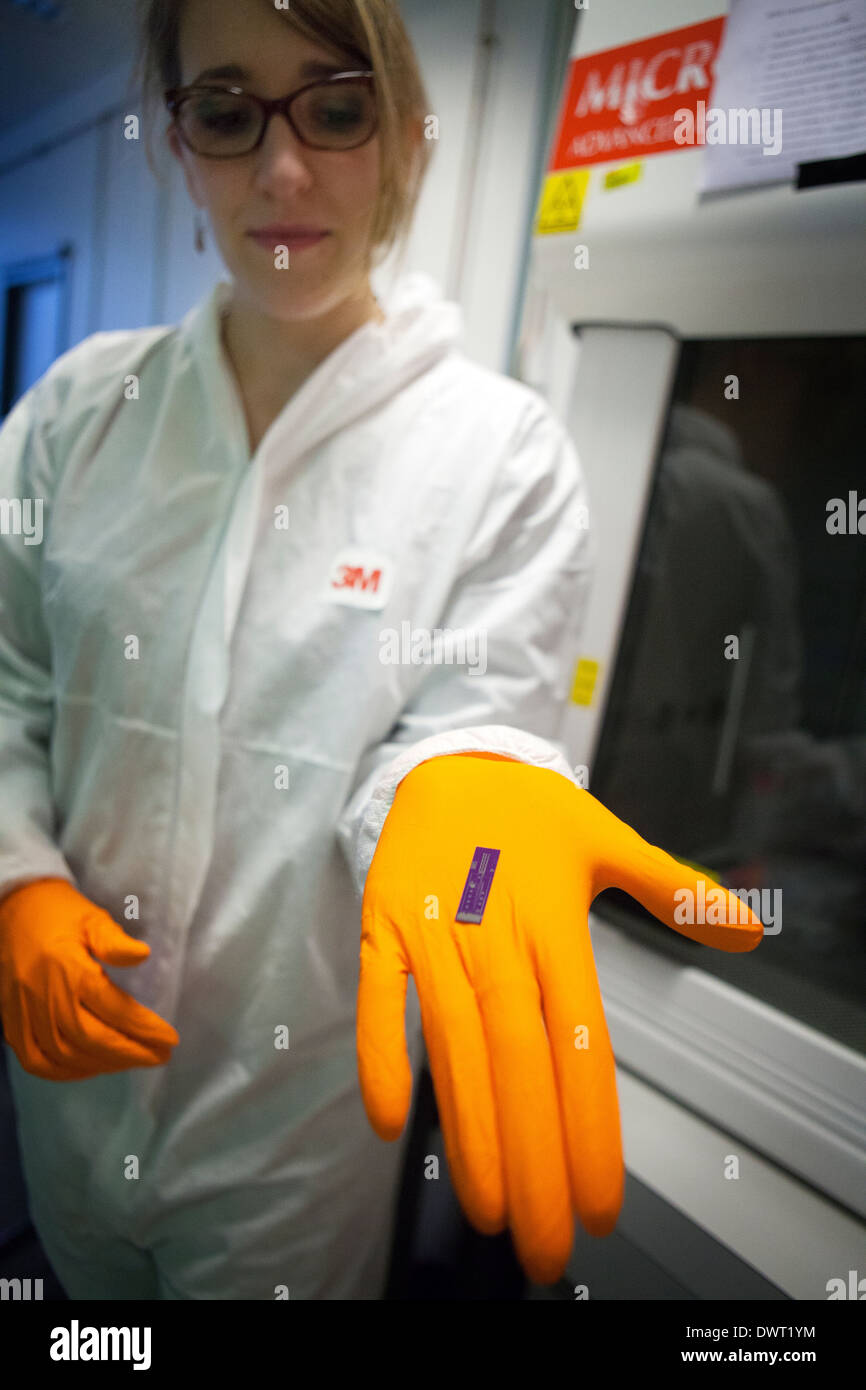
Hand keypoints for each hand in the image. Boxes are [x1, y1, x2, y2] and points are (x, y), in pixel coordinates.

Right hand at [0, 877, 178, 1080]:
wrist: (15, 911)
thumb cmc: (62, 914)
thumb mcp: (93, 919)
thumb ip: (115, 941)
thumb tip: (143, 954)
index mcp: (69, 969)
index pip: (113, 1008)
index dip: (143, 1028)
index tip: (170, 1040)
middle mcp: (45, 995)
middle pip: (91, 1039)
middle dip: (130, 1053)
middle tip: (160, 1056)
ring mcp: (24, 1012)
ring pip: (64, 1054)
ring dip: (103, 1064)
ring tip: (133, 1060)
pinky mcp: (11, 1022)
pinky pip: (36, 1060)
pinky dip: (65, 1072)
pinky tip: (92, 1067)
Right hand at [356, 753, 762, 1283]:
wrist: (446, 757)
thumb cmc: (530, 811)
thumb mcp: (607, 840)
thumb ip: (674, 890)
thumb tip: (747, 929)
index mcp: (555, 928)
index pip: (578, 1045)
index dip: (588, 1128)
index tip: (598, 1204)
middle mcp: (497, 938)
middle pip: (519, 1064)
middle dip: (533, 1161)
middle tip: (542, 1246)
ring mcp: (434, 933)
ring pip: (452, 1043)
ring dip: (468, 1128)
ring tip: (485, 1208)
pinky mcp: (382, 925)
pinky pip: (377, 996)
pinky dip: (378, 1052)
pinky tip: (390, 1121)